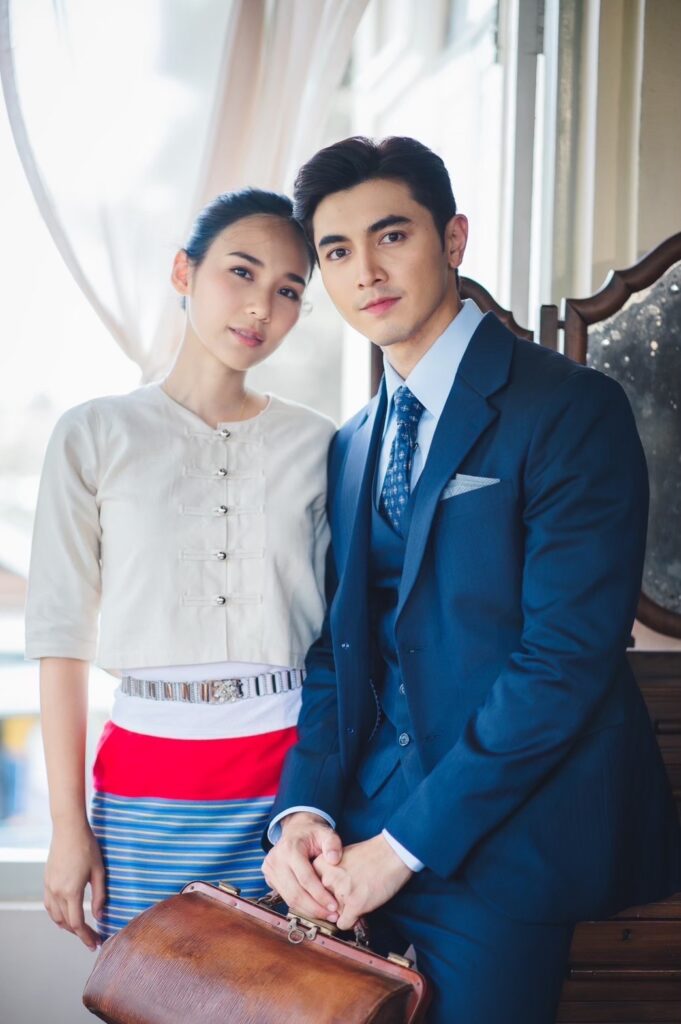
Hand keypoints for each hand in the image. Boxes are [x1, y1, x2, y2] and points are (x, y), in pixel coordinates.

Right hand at [44, 820, 105, 949]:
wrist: (69, 829)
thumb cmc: (87, 847)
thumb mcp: (99, 871)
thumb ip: (100, 896)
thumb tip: (100, 916)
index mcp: (71, 891)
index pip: (77, 923)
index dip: (87, 936)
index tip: (96, 943)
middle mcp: (57, 892)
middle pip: (65, 923)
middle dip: (79, 934)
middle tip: (93, 938)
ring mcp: (49, 887)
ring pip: (55, 916)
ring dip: (67, 926)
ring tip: (82, 929)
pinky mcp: (47, 881)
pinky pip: (50, 906)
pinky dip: (58, 915)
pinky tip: (67, 914)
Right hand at [262, 811, 342, 921]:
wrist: (296, 830)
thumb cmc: (313, 834)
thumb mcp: (326, 833)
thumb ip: (332, 844)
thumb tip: (334, 860)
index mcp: (289, 849)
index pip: (305, 878)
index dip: (320, 894)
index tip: (334, 906)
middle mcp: (275, 860)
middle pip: (295, 893)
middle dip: (314, 908)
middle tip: (332, 916)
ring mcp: (270, 870)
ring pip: (289, 899)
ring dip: (308, 911)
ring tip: (326, 916)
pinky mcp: (269, 879)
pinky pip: (285, 898)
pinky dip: (300, 906)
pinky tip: (314, 909)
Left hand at [312, 834, 412, 929]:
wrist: (392, 853)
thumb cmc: (370, 854)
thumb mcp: (341, 858)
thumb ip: (329, 874)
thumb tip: (324, 895)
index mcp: (321, 865)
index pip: (310, 890)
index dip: (320, 895)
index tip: (327, 897)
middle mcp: (327, 879)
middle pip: (320, 904)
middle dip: (332, 904)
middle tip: (346, 898)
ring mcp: (340, 893)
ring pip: (333, 914)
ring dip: (343, 912)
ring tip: (357, 898)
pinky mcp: (355, 905)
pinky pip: (344, 924)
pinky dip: (351, 921)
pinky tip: (360, 909)